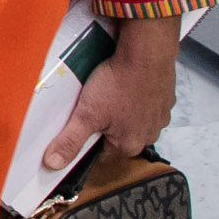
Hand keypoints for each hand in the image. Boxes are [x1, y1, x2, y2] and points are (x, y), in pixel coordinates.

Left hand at [45, 17, 179, 169]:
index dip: (87, 139)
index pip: (102, 153)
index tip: (81, 125)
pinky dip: (135, 96)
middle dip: (104, 123)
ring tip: (110, 92)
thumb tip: (54, 163)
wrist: (146, 55)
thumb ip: (70, 141)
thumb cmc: (119, 83)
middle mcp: (149, 135)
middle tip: (94, 104)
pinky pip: (145, 103)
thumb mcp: (86, 115)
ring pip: (132, 119)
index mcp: (129, 144)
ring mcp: (160, 117)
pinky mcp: (165, 99)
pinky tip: (125, 84)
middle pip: (117, 136)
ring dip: (120, 110)